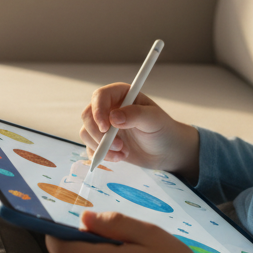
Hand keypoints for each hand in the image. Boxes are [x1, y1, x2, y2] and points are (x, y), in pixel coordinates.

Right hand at [80, 83, 199, 178]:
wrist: (166, 151)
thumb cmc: (163, 130)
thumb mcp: (154, 119)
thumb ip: (135, 115)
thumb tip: (113, 118)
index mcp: (121, 95)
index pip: (99, 97)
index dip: (98, 111)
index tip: (105, 128)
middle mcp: (109, 108)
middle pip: (88, 116)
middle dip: (99, 134)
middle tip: (119, 145)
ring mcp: (104, 125)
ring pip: (86, 132)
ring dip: (101, 146)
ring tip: (123, 152)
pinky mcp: (102, 142)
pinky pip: (90, 147)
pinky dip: (102, 155)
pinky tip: (120, 158)